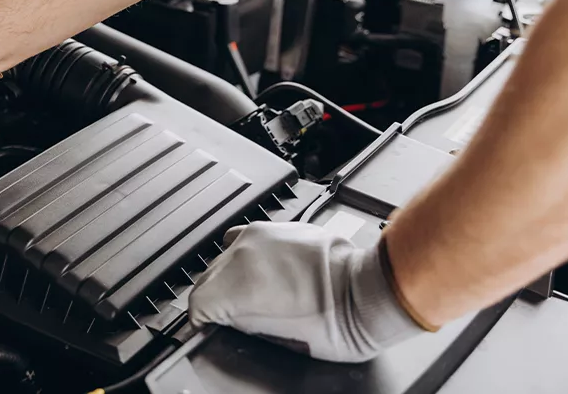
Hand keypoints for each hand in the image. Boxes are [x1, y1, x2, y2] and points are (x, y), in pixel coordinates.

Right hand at [188, 222, 423, 362]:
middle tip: (232, 320)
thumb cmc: (339, 322)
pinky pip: (245, 241)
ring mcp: (260, 236)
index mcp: (240, 284)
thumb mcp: (279, 339)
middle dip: (215, 300)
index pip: (197, 303)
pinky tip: (262, 273)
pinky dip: (246, 258)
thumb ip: (241, 325)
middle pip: (206, 279)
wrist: (370, 293)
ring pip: (223, 257)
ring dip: (228, 277)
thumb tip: (226, 320)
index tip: (209, 329)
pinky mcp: (277, 228)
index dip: (202, 322)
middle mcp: (244, 253)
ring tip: (250, 296)